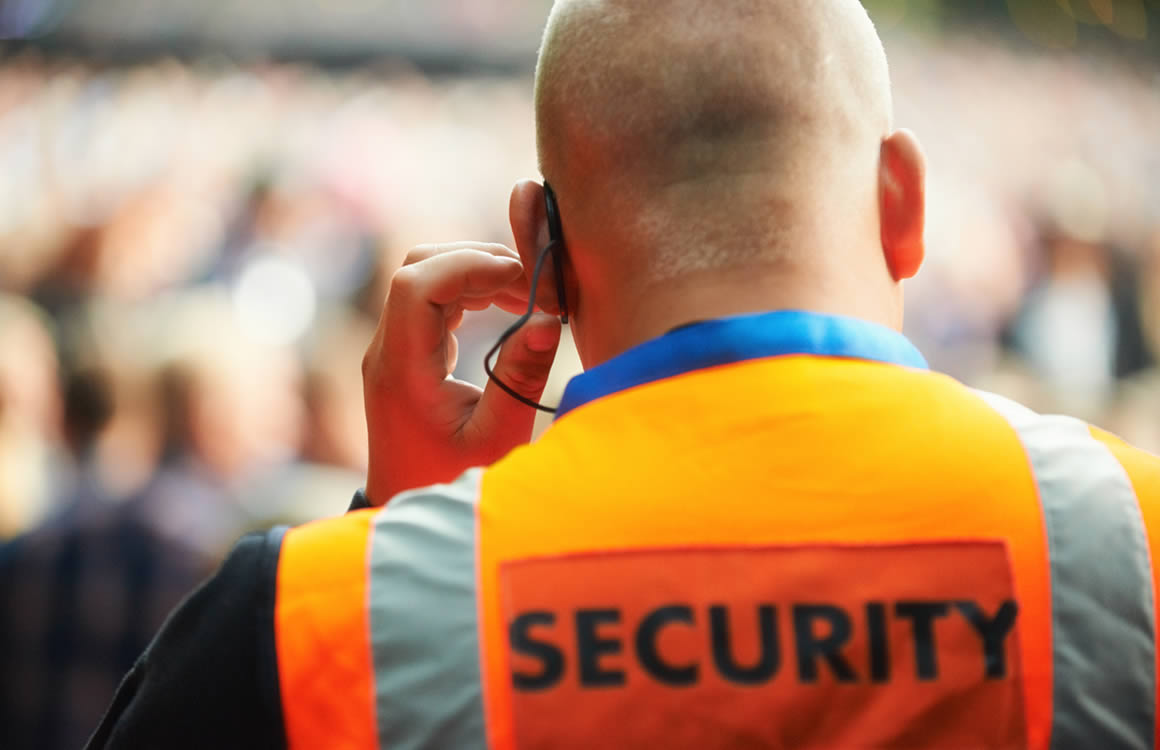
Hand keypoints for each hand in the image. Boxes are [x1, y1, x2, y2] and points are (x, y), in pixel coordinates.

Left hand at [362, 241, 562, 504]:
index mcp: (401, 368)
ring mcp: (394, 348)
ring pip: (426, 275)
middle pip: (418, 266)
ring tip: (531, 295)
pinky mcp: (408, 352)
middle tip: (535, 285)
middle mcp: (388, 349)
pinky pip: (434, 299)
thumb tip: (549, 321)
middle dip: (478, 261)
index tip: (523, 279)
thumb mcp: (496, 439)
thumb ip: (519, 378)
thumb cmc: (452, 482)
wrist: (409, 509)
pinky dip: (472, 292)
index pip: (418, 283)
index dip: (469, 266)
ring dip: (477, 273)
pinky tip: (510, 308)